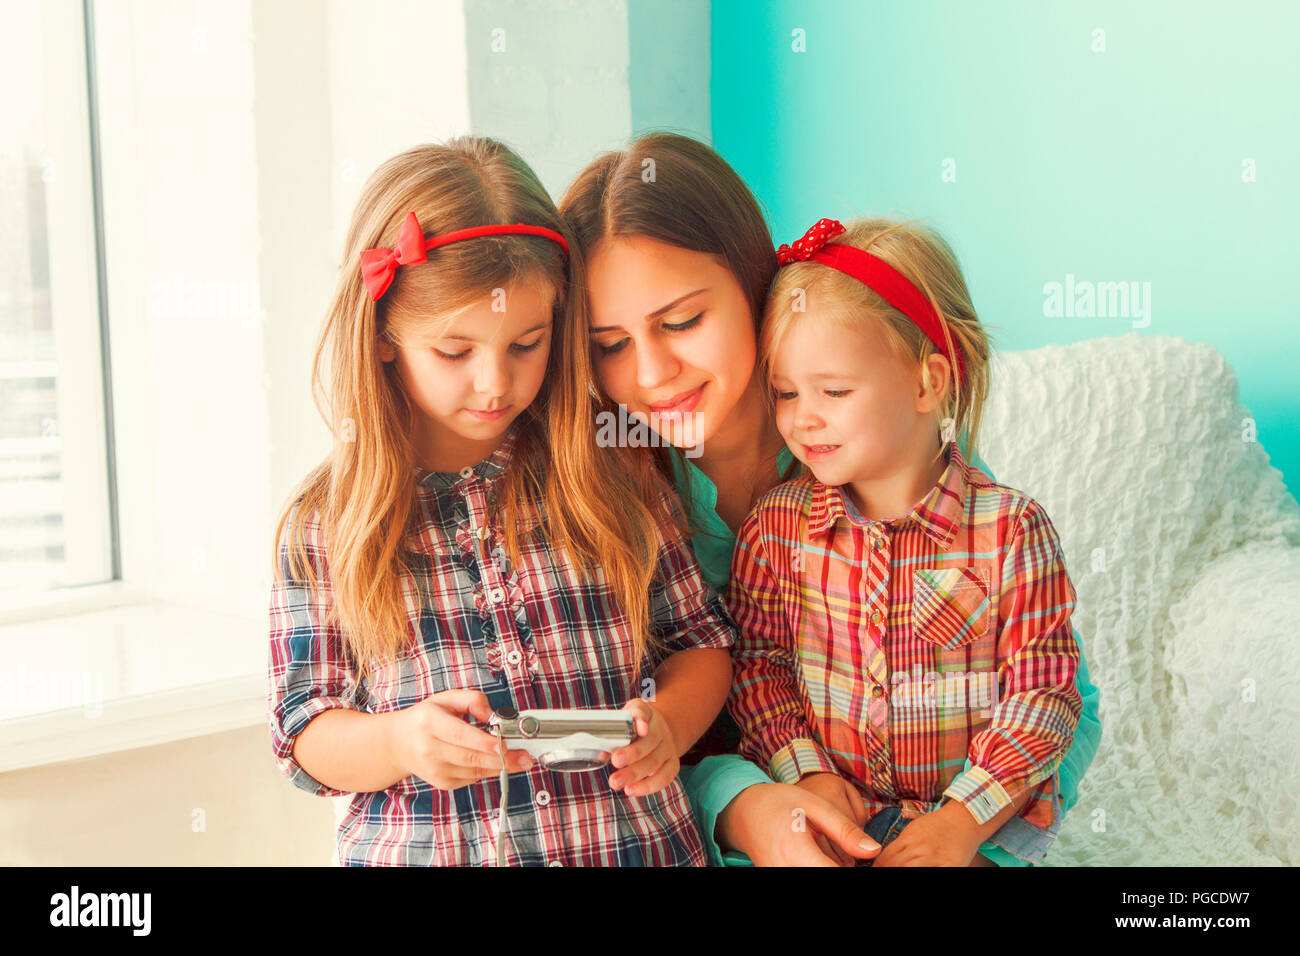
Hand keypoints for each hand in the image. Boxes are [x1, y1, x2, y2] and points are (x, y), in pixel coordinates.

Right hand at [391, 689, 531, 790]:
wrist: (399, 743)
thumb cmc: (426, 718)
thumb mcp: (446, 698)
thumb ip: (473, 700)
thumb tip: (493, 715)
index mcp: (430, 723)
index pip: (460, 735)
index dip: (484, 742)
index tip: (505, 743)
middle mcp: (430, 749)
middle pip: (471, 758)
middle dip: (502, 759)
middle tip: (525, 757)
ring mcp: (434, 769)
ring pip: (474, 771)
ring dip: (500, 766)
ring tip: (519, 760)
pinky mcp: (442, 782)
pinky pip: (471, 778)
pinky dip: (486, 770)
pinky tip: (493, 761)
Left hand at [608, 699, 678, 796]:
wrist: (660, 732)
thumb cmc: (634, 728)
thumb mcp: (624, 722)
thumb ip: (613, 734)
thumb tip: (602, 753)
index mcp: (646, 714)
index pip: (643, 712)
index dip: (641, 720)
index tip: (640, 729)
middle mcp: (660, 730)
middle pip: (649, 741)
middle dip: (632, 753)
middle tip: (615, 761)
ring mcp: (668, 747)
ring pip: (655, 762)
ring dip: (635, 774)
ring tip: (616, 783)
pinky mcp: (673, 764)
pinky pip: (664, 777)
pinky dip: (647, 786)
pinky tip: (631, 790)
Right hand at [716, 782, 880, 866]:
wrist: (743, 812)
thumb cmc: (779, 803)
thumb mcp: (814, 805)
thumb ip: (845, 830)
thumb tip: (874, 851)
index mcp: (795, 851)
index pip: (836, 872)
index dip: (852, 867)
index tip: (859, 858)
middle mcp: (783, 871)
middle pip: (827, 878)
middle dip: (842, 867)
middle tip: (844, 852)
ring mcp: (778, 877)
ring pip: (817, 879)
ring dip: (829, 867)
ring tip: (828, 853)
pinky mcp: (776, 879)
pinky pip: (805, 878)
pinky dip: (817, 868)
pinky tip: (818, 859)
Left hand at [872, 801, 983, 865]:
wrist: (965, 819)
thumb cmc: (938, 826)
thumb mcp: (915, 829)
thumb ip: (902, 844)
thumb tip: (884, 859)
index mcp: (910, 837)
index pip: (886, 858)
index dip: (878, 867)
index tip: (874, 869)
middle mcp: (920, 847)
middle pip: (895, 866)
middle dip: (887, 871)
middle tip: (882, 872)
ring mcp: (935, 857)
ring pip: (909, 870)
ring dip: (900, 872)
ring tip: (896, 873)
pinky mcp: (950, 866)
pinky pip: (932, 873)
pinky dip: (923, 874)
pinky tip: (921, 872)